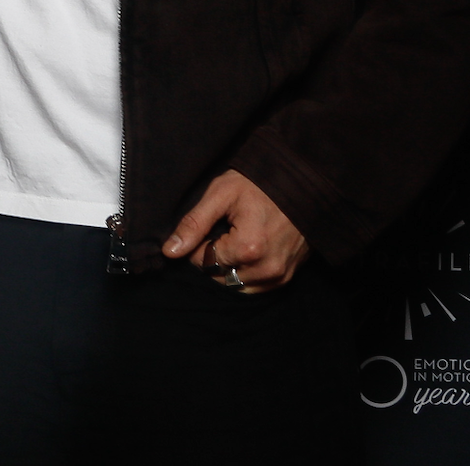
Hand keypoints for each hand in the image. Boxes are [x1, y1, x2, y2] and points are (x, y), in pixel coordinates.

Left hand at [163, 170, 309, 292]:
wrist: (301, 183)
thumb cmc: (258, 184)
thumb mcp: (220, 194)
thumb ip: (193, 224)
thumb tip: (169, 252)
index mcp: (248, 249)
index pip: (204, 262)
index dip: (200, 243)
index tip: (210, 225)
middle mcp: (266, 269)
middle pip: (219, 276)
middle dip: (214, 258)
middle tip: (223, 231)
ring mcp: (279, 276)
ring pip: (236, 285)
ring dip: (229, 268)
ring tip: (236, 239)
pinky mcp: (287, 277)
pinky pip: (255, 286)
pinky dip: (245, 273)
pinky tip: (248, 250)